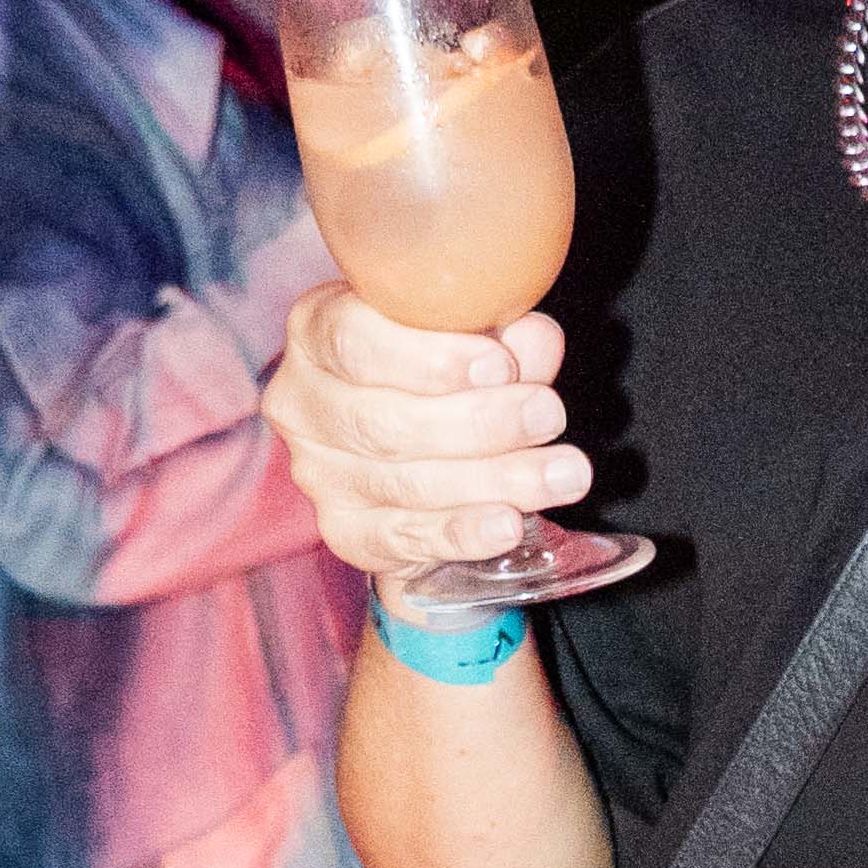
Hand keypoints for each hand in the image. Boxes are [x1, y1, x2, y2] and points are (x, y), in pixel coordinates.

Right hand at [267, 287, 585, 586]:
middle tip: (548, 416)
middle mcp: (303, 402)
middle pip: (385, 420)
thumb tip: (536, 337)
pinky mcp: (345, 531)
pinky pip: (407, 537)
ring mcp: (318, 473)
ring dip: (494, 478)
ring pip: (406, 482)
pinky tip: (510, 523)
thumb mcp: (473, 339)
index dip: (429, 358)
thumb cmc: (444, 373)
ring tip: (563, 472)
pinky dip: (464, 532)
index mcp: (318, 331)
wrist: (425, 454)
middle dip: (479, 422)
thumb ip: (503, 337)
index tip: (499, 366)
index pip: (354, 341)